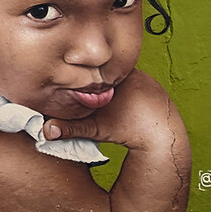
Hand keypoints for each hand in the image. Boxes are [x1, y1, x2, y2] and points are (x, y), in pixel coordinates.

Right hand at [42, 69, 180, 151]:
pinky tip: (124, 103)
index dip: (86, 78)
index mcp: (118, 77)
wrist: (164, 141)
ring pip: (124, 78)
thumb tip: (46, 131)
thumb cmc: (129, 132)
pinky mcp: (157, 88)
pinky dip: (129, 91)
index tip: (78, 86)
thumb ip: (70, 128)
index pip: (96, 70)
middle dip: (100, 82)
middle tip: (89, 93)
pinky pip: (137, 83)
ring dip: (114, 86)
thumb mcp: (95, 128)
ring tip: (106, 98)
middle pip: (110, 73)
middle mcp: (136, 74)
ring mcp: (149, 80)